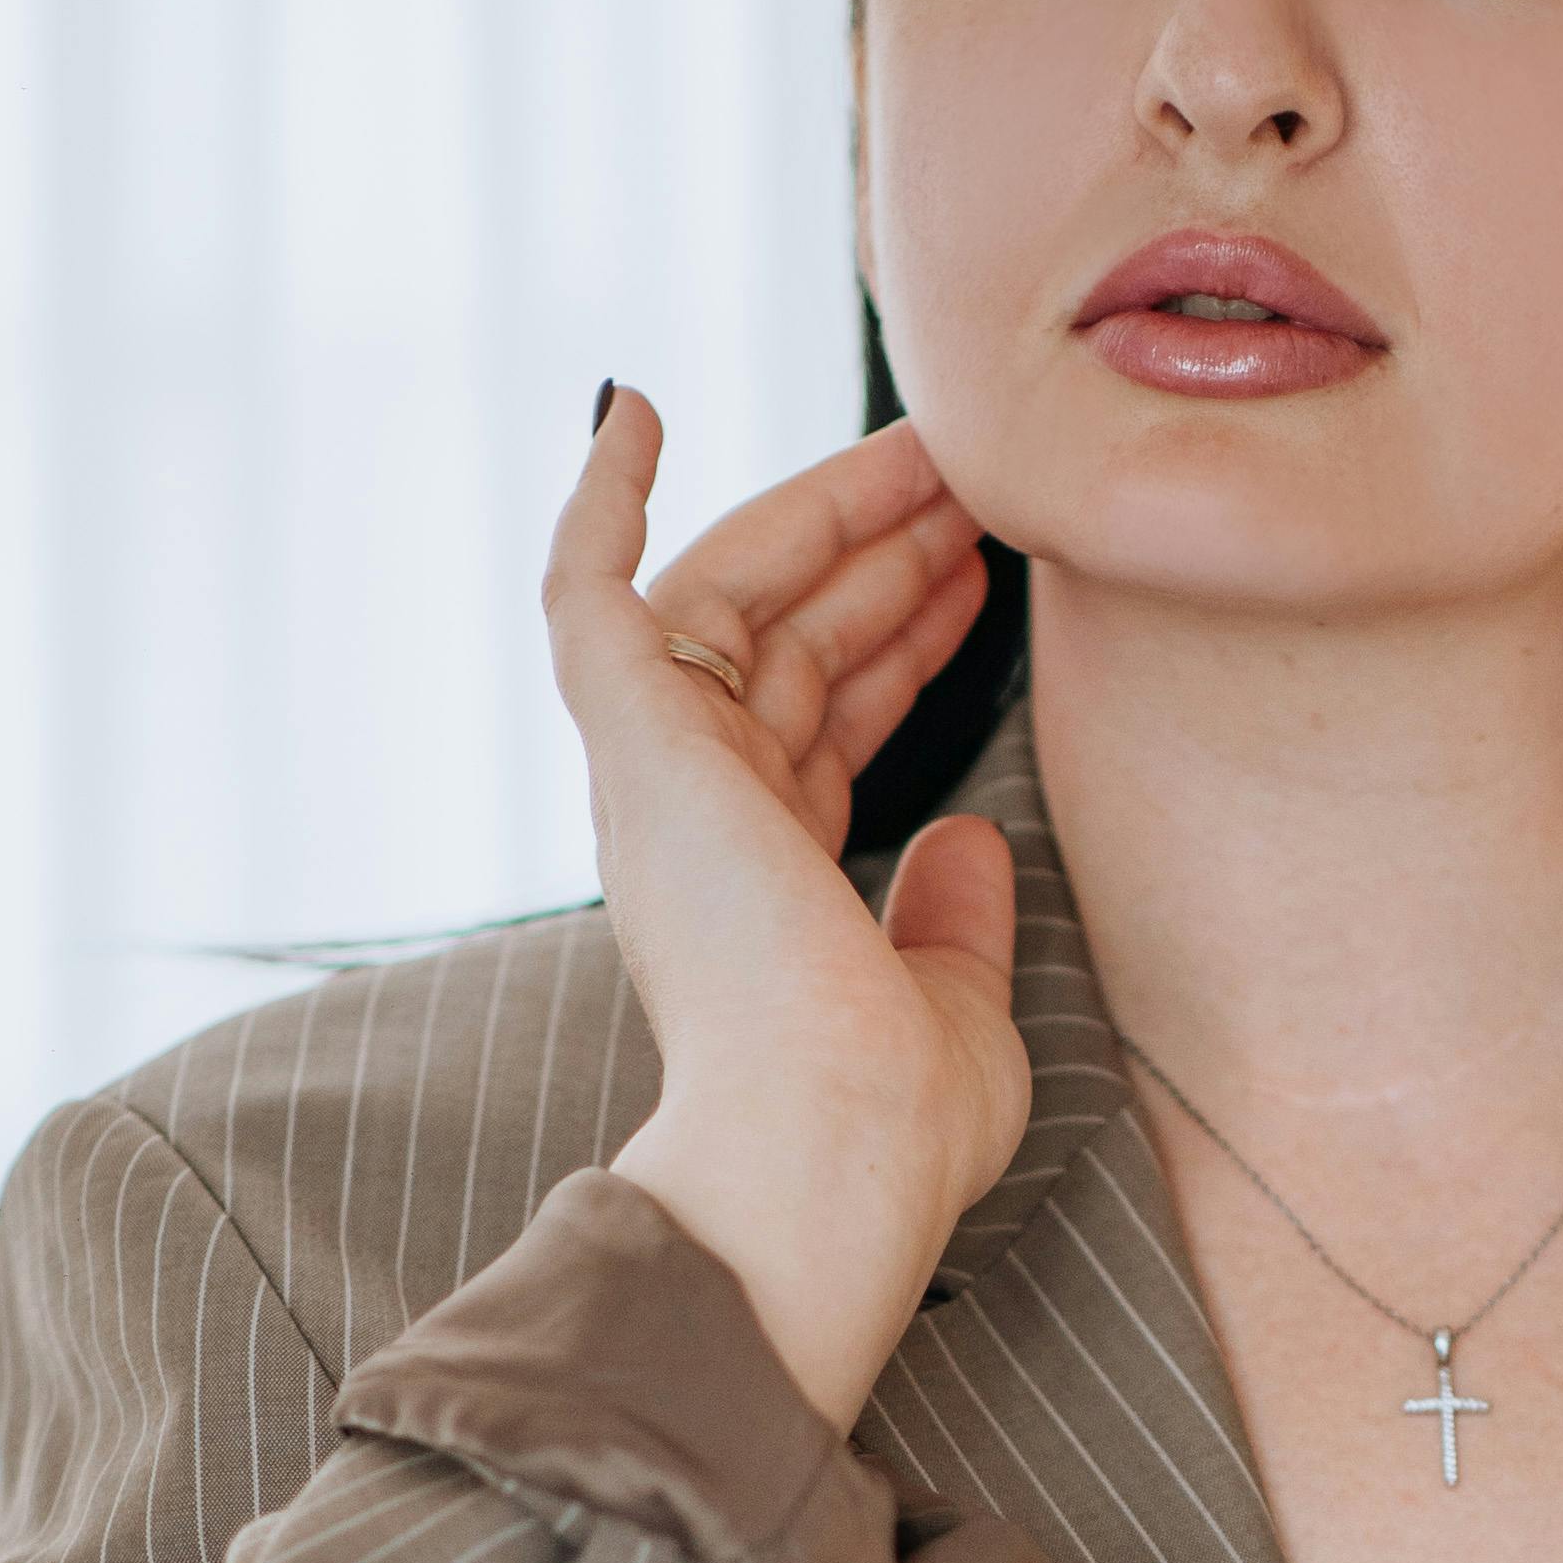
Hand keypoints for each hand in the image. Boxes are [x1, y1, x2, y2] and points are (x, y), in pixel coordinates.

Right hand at [548, 392, 1025, 1426]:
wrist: (822, 1155)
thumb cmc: (889, 1125)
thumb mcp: (959, 1006)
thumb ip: (955, 918)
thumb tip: (970, 835)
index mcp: (768, 885)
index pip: (829, 724)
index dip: (901, 640)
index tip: (976, 572)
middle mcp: (702, 823)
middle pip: (789, 644)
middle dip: (880, 553)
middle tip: (973, 478)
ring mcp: (662, 779)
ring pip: (730, 596)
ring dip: (828, 513)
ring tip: (937, 447)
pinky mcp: (634, 743)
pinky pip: (586, 592)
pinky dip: (598, 497)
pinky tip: (633, 406)